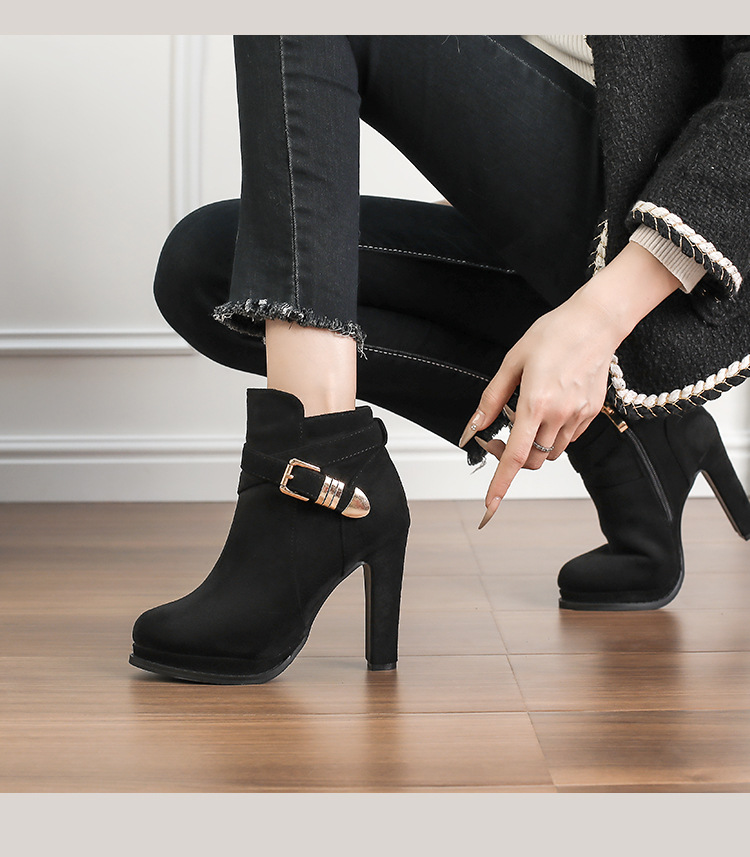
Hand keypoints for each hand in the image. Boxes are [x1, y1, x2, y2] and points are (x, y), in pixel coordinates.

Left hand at [458, 241, 681, 527]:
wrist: (596, 321)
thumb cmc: (552, 334)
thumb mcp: (512, 362)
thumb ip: (492, 399)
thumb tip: (475, 428)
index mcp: (535, 402)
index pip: (517, 456)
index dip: (501, 483)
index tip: (490, 505)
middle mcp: (560, 414)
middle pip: (534, 461)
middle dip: (515, 457)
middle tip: (501, 435)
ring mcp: (579, 415)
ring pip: (552, 452)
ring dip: (536, 445)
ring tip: (529, 413)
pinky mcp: (592, 412)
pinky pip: (568, 437)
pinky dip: (554, 433)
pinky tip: (550, 406)